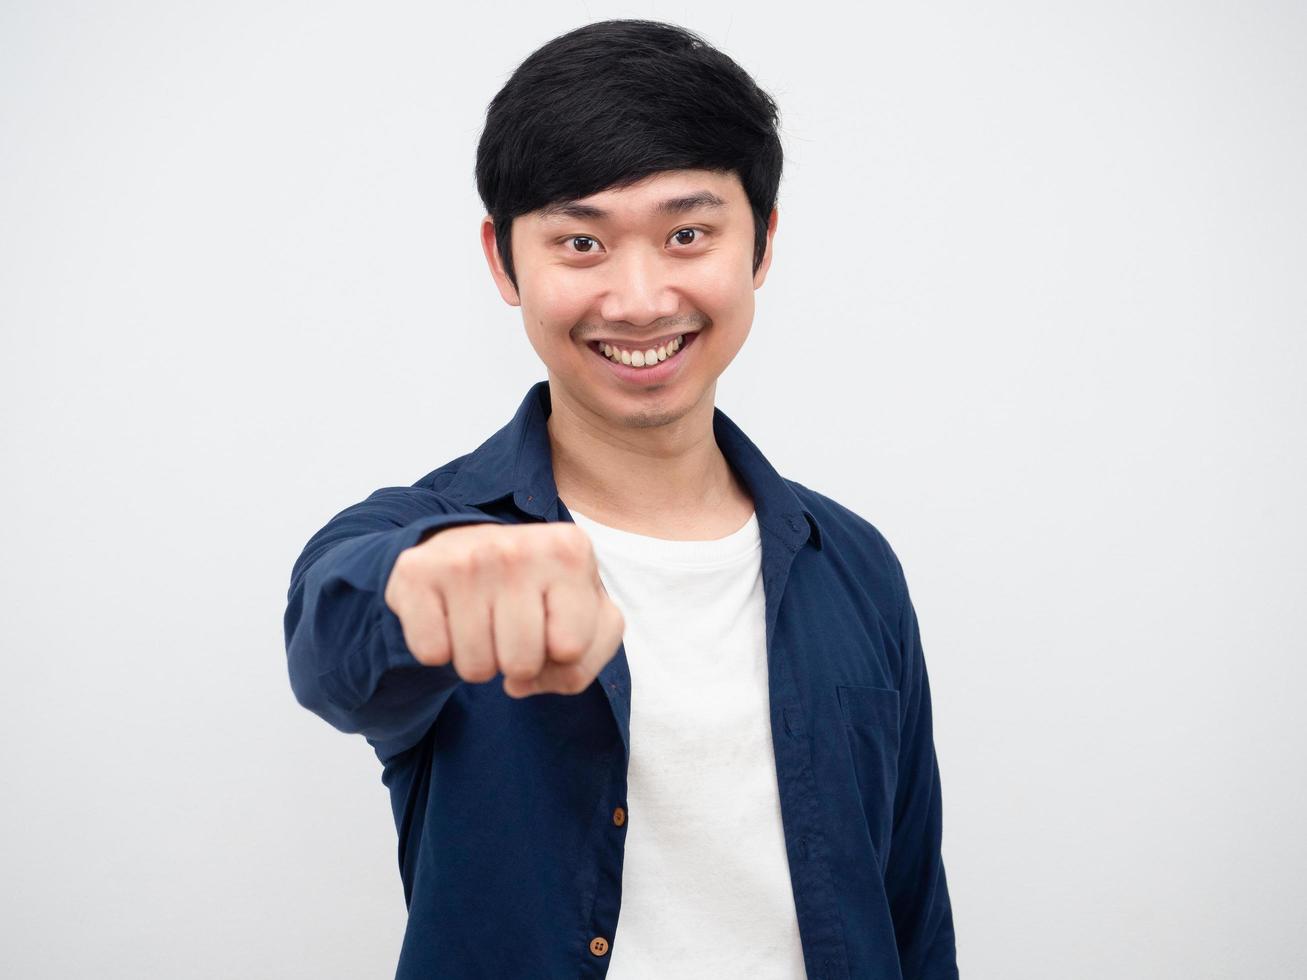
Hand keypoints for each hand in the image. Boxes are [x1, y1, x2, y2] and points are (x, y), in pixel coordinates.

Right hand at [384, 521, 624, 697]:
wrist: (467, 549)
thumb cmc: (538, 592)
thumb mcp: (585, 619)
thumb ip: (584, 662)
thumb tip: (520, 683)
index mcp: (570, 551)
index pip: (571, 649)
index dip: (561, 654)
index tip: (551, 624)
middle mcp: (518, 547)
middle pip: (522, 663)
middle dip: (518, 663)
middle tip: (511, 628)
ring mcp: (465, 557)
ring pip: (475, 668)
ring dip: (479, 661)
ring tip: (483, 622)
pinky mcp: (417, 572)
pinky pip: (431, 654)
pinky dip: (439, 651)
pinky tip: (449, 618)